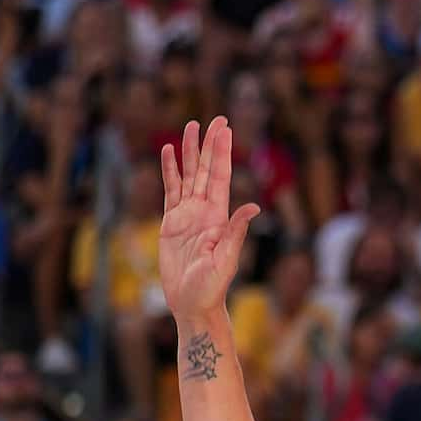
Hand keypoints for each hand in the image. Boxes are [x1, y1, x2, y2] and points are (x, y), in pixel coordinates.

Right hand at [157, 118, 260, 321]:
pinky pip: (169, 191)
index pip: (220, 176)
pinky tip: (167, 152)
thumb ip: (235, 231)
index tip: (225, 128)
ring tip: (189, 126)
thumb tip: (253, 206)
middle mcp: (204, 211)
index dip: (221, 152)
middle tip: (215, 118)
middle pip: (205, 169)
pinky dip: (169, 171)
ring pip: (187, 175)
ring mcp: (187, 215)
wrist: (192, 303)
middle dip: (209, 144)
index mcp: (218, 216)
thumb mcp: (226, 258)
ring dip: (188, 151)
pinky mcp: (170, 223)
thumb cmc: (212, 286)